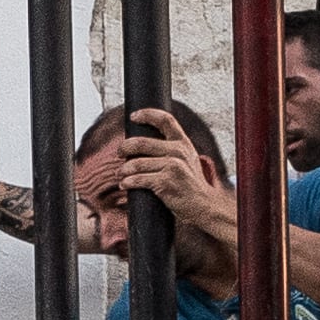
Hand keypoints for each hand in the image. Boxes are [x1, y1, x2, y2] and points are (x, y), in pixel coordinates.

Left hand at [115, 109, 231, 242]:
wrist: (201, 205)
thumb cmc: (188, 184)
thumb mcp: (186, 160)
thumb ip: (170, 149)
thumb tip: (141, 145)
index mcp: (183, 143)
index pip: (165, 119)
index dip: (147, 114)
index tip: (133, 116)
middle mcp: (178, 151)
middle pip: (141, 142)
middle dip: (124, 148)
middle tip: (118, 153)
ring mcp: (172, 166)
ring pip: (136, 163)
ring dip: (123, 170)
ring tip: (120, 175)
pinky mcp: (165, 182)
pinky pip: (138, 179)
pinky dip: (127, 182)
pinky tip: (124, 185)